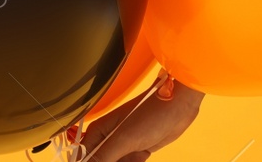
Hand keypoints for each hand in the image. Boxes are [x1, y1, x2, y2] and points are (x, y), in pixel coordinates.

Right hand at [63, 70, 204, 160]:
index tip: (112, 160)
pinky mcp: (135, 149)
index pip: (81, 160)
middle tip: (129, 157)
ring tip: (138, 156)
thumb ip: (101, 157)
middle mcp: (106, 140)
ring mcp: (121, 145)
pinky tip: (142, 157)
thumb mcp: (123, 139)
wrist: (180, 105)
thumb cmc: (153, 114)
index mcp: (96, 133)